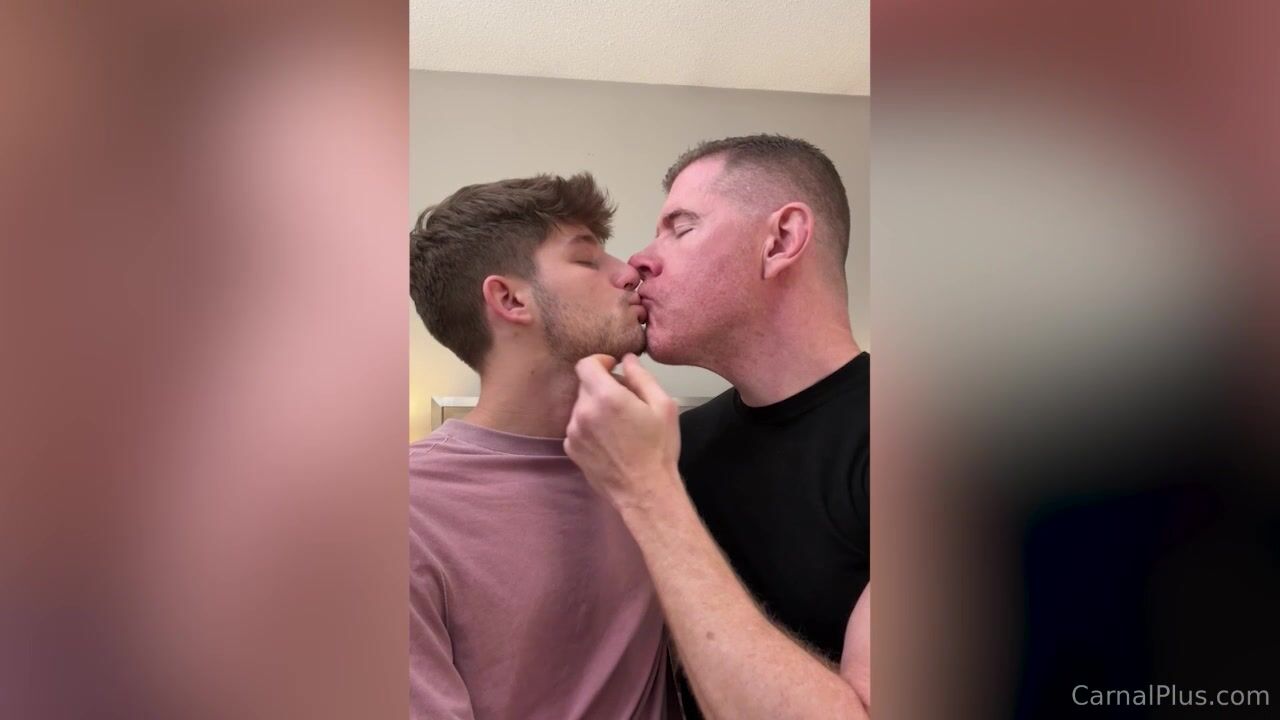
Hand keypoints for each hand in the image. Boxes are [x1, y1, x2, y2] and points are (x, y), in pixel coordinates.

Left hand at [564, 353, 680, 508]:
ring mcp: (574, 432)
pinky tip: (610, 440)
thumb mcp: (663, 406)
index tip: (613, 368)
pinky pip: (577, 427)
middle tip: (626, 401)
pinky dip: (590, 427)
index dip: (600, 361)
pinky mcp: (571, 449)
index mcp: (606, 397)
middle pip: (585, 385)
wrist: (645, 491)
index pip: (586, 364)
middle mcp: (584, 412)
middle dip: (603, 386)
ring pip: (581, 407)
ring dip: (596, 408)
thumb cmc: (658, 449)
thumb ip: (641, 377)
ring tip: (619, 425)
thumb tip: (627, 360)